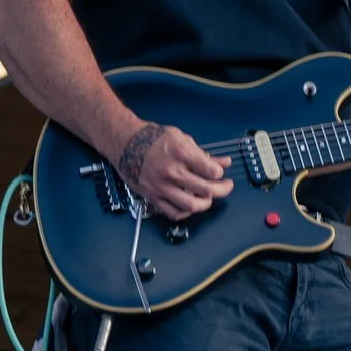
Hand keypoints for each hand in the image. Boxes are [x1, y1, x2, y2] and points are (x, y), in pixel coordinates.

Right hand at [116, 123, 233, 219]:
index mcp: (180, 153)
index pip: (211, 171)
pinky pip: (173, 212)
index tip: (219, 172)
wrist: (125, 143)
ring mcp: (162, 186)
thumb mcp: (181, 138)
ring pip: (191, 205)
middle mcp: (171, 171)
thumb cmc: (152, 138)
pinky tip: (190, 205)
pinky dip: (186, 212)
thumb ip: (203, 153)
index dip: (220, 173)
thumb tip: (223, 162)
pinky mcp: (153, 196)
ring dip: (206, 204)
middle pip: (206, 190)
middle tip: (225, 187)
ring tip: (209, 198)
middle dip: (222, 190)